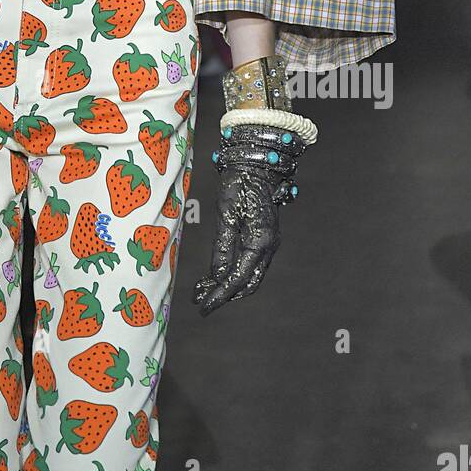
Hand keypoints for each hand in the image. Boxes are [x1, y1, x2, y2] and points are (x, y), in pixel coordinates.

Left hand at [193, 165, 281, 315]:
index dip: (220, 294)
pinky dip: (235, 272)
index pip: (238, 278)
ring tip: (203, 289)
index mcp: (260, 241)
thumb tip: (217, 276)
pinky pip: (251, 264)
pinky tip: (217, 274)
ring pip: (250, 276)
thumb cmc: (238, 184)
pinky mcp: (264, 238)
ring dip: (228, 286)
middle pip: (248, 283)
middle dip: (224, 295)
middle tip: (201, 302)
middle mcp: (269, 246)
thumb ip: (222, 247)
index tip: (203, 305)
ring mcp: (269, 243)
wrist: (255, 165)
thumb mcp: (225, 213)